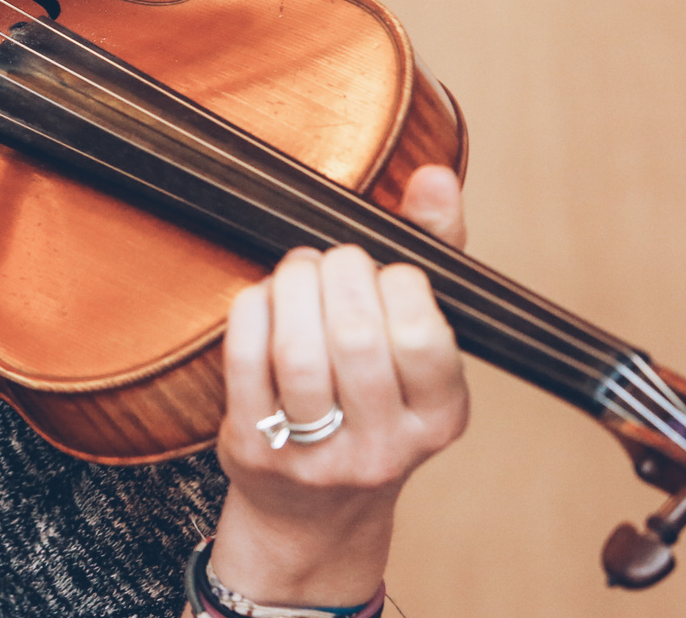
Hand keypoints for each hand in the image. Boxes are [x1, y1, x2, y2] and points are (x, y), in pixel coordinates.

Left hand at [205, 164, 468, 608]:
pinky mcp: (258, 449)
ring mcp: (318, 455)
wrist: (316, 510)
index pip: (424, 337)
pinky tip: (260, 298)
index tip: (382, 271)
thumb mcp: (420, 340)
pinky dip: (249, 312)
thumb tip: (435, 176)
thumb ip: (434, 251)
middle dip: (337, 276)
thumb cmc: (374, 395)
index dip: (396, 284)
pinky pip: (244, 364)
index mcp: (441, 417)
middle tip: (329, 261)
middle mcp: (386, 445)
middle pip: (356, 339)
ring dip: (290, 288)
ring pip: (298, 354)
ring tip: (296, 272)